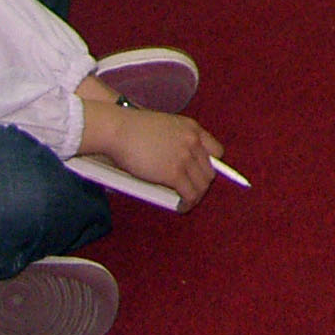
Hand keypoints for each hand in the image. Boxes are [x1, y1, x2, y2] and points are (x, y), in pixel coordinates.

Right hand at [77, 95, 228, 208]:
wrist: (118, 130)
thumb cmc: (130, 129)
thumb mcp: (163, 127)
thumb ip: (174, 141)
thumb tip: (174, 162)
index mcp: (191, 128)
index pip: (216, 151)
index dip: (209, 165)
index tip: (200, 174)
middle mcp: (193, 141)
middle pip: (210, 170)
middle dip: (201, 183)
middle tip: (189, 190)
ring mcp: (185, 157)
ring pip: (202, 185)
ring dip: (195, 196)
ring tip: (185, 201)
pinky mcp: (174, 173)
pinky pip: (190, 194)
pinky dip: (187, 204)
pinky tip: (181, 207)